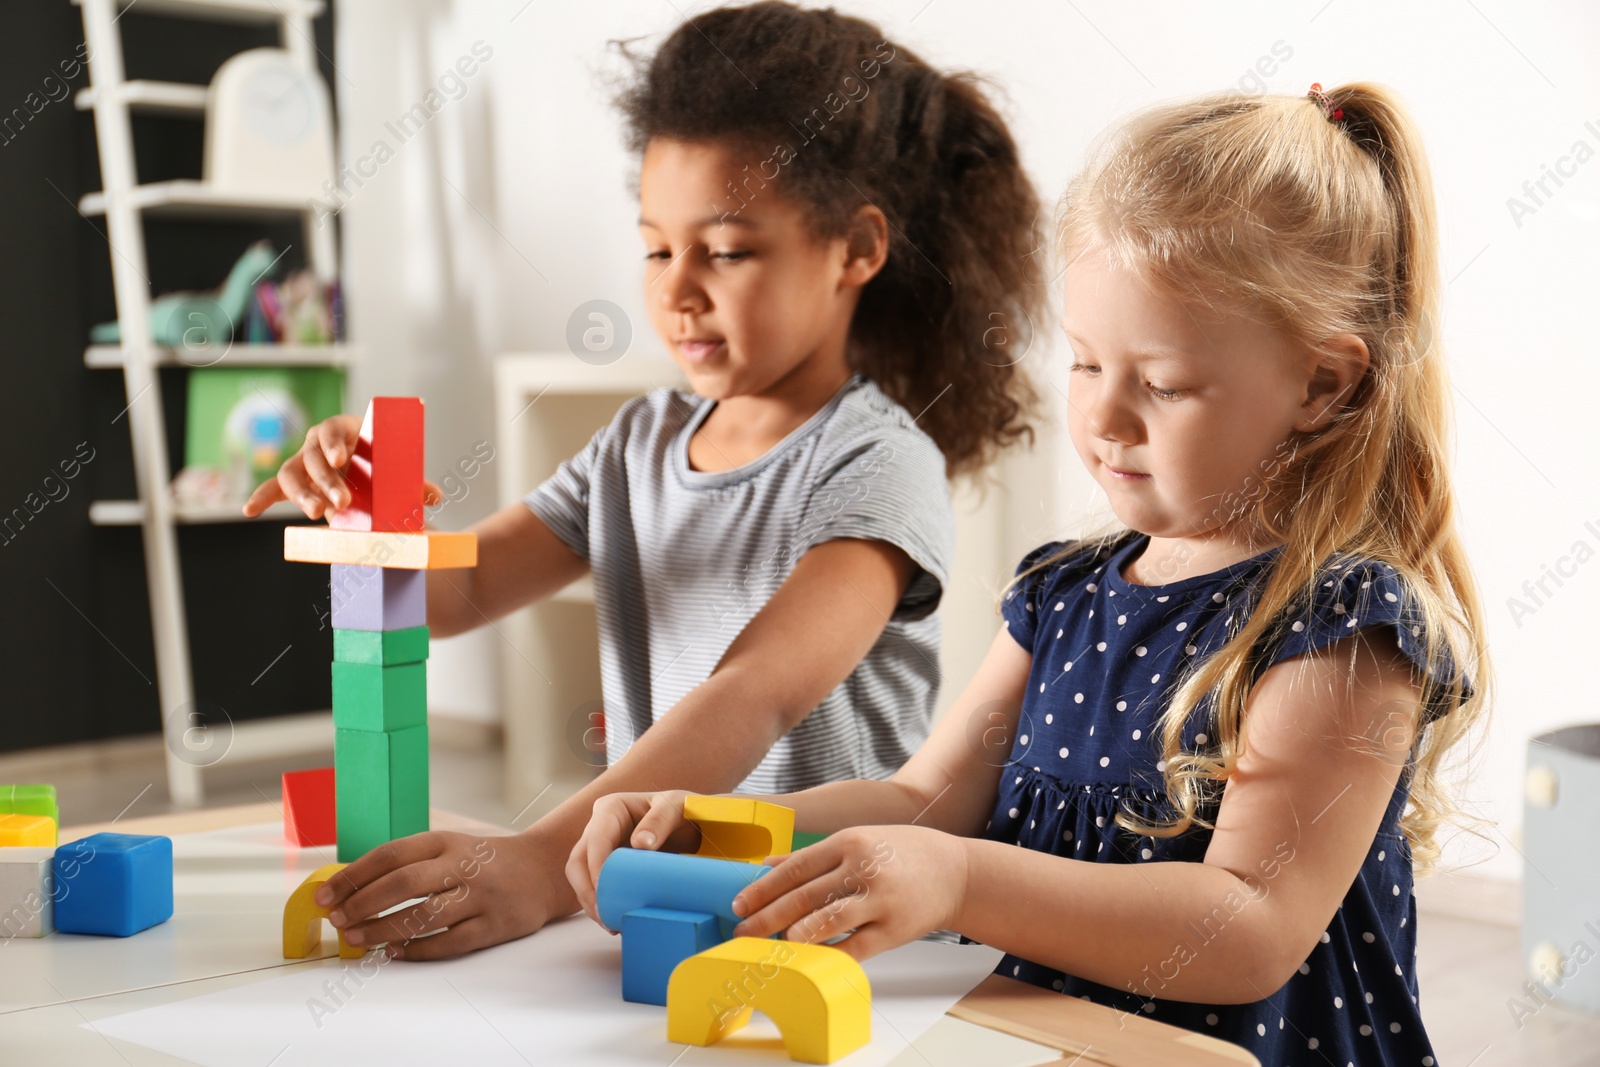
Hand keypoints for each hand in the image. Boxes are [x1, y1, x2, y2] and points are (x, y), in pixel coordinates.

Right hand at [242, 413, 442, 518]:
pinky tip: (249, 511)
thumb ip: (415, 483)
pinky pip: (273, 489)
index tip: (341, 458)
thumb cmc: (384, 468)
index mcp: (347, 429)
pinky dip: (262, 498)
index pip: (335, 428)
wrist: (369, 479)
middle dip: (327, 480)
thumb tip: (435, 495)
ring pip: (292, 473)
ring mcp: (303, 461)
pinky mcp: (293, 482)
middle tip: (343, 503)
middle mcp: (319, 442)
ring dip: (302, 495)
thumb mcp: (400, 474)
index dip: (335, 442)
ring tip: (317, 513)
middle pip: (315, 457)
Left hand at [316, 830, 572, 959]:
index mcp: (445, 841)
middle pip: (403, 883)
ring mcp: (481, 895)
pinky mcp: (495, 925)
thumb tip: (350, 889)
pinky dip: (417, 949)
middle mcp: (463, 864)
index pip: (390, 854)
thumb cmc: (484, 861)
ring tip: (358, 940)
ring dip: (383, 930)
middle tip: (338, 921)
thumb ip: (409, 863)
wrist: (543, 870)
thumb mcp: (450, 846)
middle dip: (363, 904)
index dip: (353, 876)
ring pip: (423, 916)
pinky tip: (396, 952)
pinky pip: (449, 942)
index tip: (326, 895)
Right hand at [565, 790, 702, 928]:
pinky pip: (595, 887)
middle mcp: (599, 828)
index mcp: (611, 809)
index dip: (595, 865)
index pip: (596, 839)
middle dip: (586, 890)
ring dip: (590, 903)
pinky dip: (600, 904)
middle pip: (578, 861)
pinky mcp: (608, 867)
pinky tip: (613, 921)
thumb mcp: (676, 807)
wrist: (693, 823)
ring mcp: (602, 849)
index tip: (603, 889)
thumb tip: (639, 844)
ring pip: (581, 878)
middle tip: (603, 915)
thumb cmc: (683, 810)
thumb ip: (659, 821)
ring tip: (610, 924)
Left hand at [727, 825, 968, 961]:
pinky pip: (853, 948)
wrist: (955, 872)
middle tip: (743, 931)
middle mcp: (862, 868)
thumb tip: (765, 865)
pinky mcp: (894, 929)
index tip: (739, 904)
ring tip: (776, 944)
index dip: (762, 888)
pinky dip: (828, 955)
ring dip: (795, 935)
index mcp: (848, 842)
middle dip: (767, 917)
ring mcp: (879, 900)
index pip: (795, 868)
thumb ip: (813, 855)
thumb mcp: (858, 840)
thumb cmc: (900, 854)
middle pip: (803, 896)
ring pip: (826, 921)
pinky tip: (810, 959)